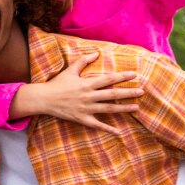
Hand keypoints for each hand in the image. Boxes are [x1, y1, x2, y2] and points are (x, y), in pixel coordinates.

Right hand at [11, 53, 141, 133]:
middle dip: (128, 93)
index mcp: (87, 84)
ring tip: (136, 107)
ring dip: (123, 109)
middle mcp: (88, 96)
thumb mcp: (70, 70)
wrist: (44, 99)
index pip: (108, 79)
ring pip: (108, 109)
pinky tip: (118, 132)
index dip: (122, 77)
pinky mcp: (81, 119)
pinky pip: (97, 125)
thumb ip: (83, 61)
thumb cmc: (57, 84)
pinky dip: (108, 129)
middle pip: (112, 95)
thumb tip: (96, 53)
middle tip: (141, 92)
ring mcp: (86, 109)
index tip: (134, 74)